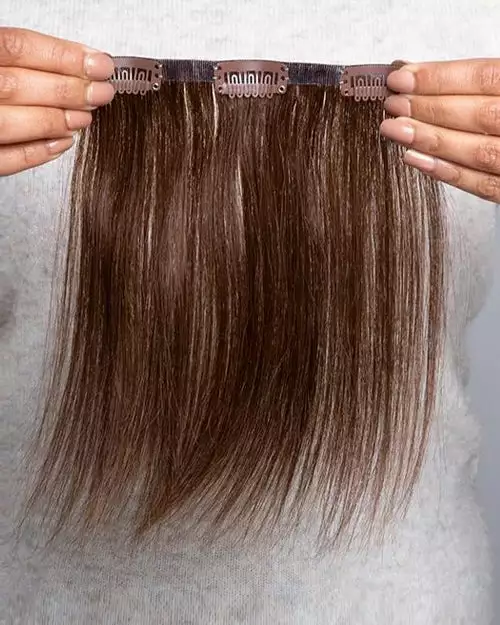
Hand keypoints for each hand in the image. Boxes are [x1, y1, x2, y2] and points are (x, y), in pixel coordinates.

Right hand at [0, 27, 114, 175]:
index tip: (99, 65)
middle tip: (101, 94)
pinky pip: (3, 160)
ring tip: (85, 117)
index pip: (17, 46)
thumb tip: (78, 65)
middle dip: (68, 90)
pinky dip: (36, 152)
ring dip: (55, 120)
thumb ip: (18, 58)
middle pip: (17, 84)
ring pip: (10, 122)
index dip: (63, 56)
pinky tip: (63, 143)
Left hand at [380, 59, 499, 202]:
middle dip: (428, 108)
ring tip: (394, 129)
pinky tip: (416, 160)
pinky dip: (447, 172)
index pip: (485, 77)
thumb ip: (485, 83)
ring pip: (478, 151)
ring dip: (430, 139)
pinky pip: (484, 185)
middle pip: (479, 114)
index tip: (402, 77)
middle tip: (392, 104)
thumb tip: (424, 77)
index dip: (441, 78)